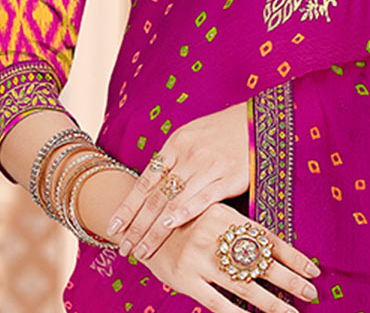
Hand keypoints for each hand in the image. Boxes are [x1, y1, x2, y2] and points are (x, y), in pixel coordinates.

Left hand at [108, 101, 248, 260]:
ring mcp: (208, 167)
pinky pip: (202, 198)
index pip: (145, 181)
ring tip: (142, 250)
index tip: (112, 227)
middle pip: (155, 197)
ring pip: (173, 202)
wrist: (256, 120)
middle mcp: (188, 156)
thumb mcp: (191, 135)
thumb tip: (152, 184)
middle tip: (124, 248)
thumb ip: (173, 159)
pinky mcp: (229, 177)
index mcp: (175, 145)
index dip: (128, 207)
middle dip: (137, 226)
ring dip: (155, 229)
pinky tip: (170, 226)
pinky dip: (184, 212)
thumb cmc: (221, 131)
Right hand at [140, 202, 320, 312]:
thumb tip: (274, 250)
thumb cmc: (185, 223)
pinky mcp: (185, 279)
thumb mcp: (212, 215)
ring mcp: (200, 259)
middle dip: (289, 280)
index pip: (267, 238)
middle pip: (261, 262)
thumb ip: (237, 229)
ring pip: (244, 286)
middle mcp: (215, 235)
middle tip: (311, 293)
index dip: (292, 255)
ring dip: (272, 302)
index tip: (313, 270)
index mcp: (226, 216)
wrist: (141, 227)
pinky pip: (217, 303)